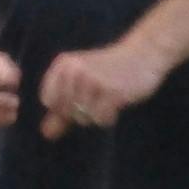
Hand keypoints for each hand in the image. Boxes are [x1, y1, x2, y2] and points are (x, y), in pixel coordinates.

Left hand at [39, 36, 170, 140]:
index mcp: (64, 64)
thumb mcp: (81, 85)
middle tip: (97, 96)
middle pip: (65, 112)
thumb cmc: (109, 71)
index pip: (48, 100)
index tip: (79, 96)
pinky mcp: (112, 91)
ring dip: (96, 114)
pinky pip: (100, 119)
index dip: (62, 107)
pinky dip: (108, 117)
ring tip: (108, 97)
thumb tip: (46, 133)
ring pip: (83, 117)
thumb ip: (61, 109)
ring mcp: (93, 80)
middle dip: (80, 113)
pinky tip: (116, 102)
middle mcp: (75, 69)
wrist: (143, 55)